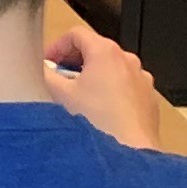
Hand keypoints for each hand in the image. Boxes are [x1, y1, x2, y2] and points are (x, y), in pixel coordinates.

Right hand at [41, 12, 166, 150]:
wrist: (129, 153)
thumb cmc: (97, 122)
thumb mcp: (59, 95)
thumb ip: (44, 75)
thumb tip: (38, 69)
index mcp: (106, 51)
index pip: (76, 34)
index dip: (57, 46)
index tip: (47, 63)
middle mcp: (128, 60)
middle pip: (96, 50)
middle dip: (74, 62)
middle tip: (58, 81)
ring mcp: (142, 80)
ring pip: (112, 70)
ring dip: (93, 78)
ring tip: (79, 100)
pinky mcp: (149, 100)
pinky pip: (126, 88)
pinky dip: (111, 93)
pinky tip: (100, 114)